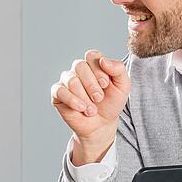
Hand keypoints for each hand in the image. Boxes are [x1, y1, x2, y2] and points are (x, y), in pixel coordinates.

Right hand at [50, 50, 130, 164]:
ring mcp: (66, 80)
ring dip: (84, 98)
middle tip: (99, 99)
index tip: (106, 84)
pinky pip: (60, 90)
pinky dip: (72, 100)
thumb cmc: (111, 103)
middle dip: (92, 85)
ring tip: (91, 109)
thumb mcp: (123, 86)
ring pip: (71, 80)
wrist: (102, 125)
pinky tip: (80, 108)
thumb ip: (118, 69)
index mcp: (93, 64)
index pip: (92, 56)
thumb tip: (103, 60)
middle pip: (80, 66)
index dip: (99, 70)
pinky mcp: (57, 93)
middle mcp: (78, 70)